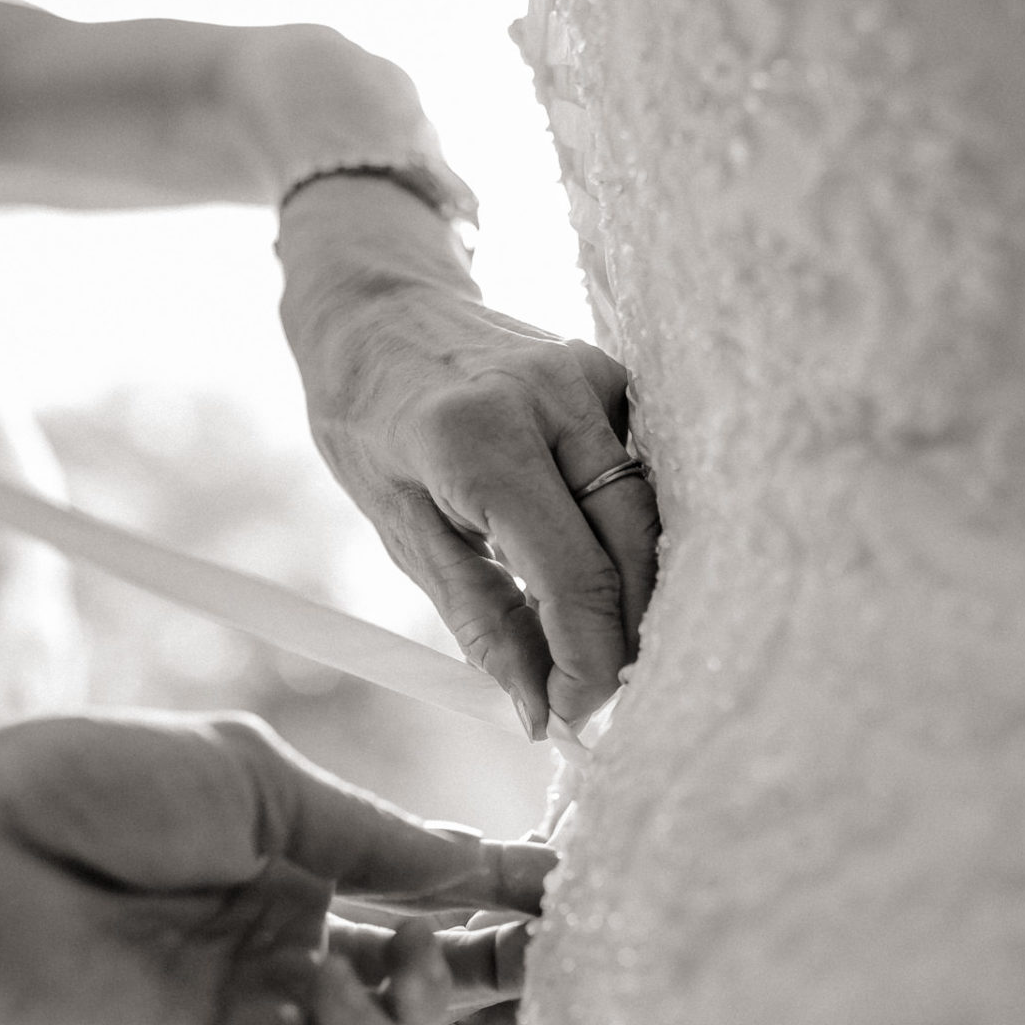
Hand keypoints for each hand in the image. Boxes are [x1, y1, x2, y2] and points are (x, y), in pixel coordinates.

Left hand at [0, 711, 556, 1024]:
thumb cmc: (86, 786)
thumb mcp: (260, 783)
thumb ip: (384, 840)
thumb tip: (501, 861)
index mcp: (300, 854)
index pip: (434, 886)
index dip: (506, 889)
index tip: (577, 885)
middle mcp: (295, 936)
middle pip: (436, 974)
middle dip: (500, 964)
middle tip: (556, 949)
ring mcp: (267, 1009)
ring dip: (451, 1016)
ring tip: (454, 970)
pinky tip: (368, 1002)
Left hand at [279, 177, 660, 734]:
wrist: (375, 312)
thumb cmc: (374, 427)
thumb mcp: (405, 535)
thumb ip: (483, 622)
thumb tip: (540, 711)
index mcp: (481, 439)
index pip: (573, 576)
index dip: (587, 660)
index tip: (573, 712)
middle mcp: (551, 398)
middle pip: (633, 548)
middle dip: (624, 636)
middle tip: (593, 694)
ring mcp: (592, 377)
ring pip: (650, 515)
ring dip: (635, 593)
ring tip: (595, 645)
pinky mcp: (614, 375)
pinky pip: (642, 477)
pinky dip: (626, 538)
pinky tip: (598, 571)